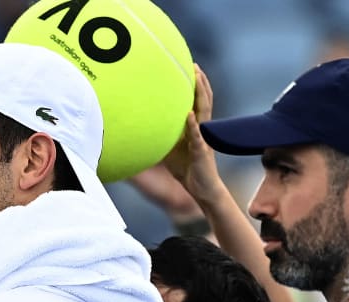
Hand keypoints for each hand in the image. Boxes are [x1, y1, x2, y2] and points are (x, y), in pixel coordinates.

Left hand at [160, 65, 225, 203]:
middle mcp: (203, 130)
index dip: (196, 85)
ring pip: (204, 112)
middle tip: (194, 65)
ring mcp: (203, 139)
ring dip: (201, 95)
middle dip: (200, 82)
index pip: (198, 102)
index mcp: (197, 128)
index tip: (190, 68)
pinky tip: (188, 114)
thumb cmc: (186, 169)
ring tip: (197, 78)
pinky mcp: (201, 152)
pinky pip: (196, 136)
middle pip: (204, 101)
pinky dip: (193, 125)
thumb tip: (144, 127)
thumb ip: (163, 136)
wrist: (202, 190)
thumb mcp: (170, 149)